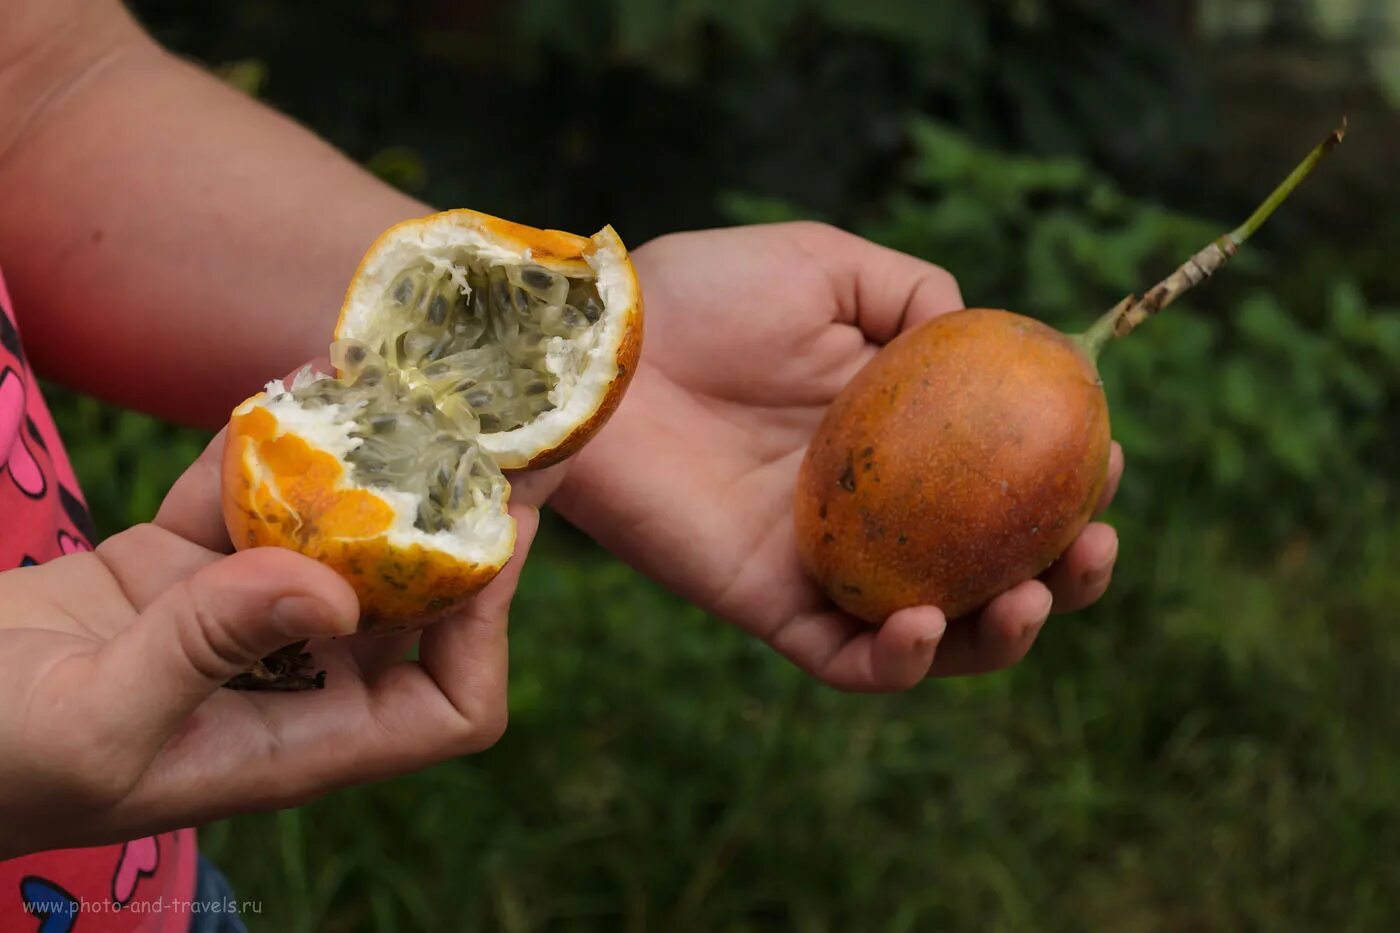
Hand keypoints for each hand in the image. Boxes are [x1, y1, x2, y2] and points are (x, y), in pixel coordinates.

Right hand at [0, 426, 556, 858]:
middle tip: (489, 420)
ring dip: (366, 465)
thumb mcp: (93, 720)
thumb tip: (332, 588)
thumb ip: (205, 652)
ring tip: (406, 382)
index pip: (449, 700)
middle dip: (451, 514)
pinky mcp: (176, 569)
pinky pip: (247, 500)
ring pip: (335, 536)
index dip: (486, 622)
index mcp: (297, 740)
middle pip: (412, 598)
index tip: (490, 527)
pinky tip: (294, 385)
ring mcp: (237, 617)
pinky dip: (267, 448)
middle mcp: (290, 677)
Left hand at [553, 222, 1122, 691]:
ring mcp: (824, 566)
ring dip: (999, 638)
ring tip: (1031, 602)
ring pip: (935, 635)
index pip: (1002, 478)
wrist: (597, 355)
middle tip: (1092, 553)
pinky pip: (846, 661)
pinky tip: (926, 621)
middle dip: (1061, 577)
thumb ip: (911, 299)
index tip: (1108, 464)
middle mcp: (872, 512)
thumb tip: (981, 342)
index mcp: (896, 438)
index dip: (1066, 482)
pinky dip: (898, 663)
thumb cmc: (701, 298)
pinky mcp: (768, 606)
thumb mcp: (826, 270)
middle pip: (988, 568)